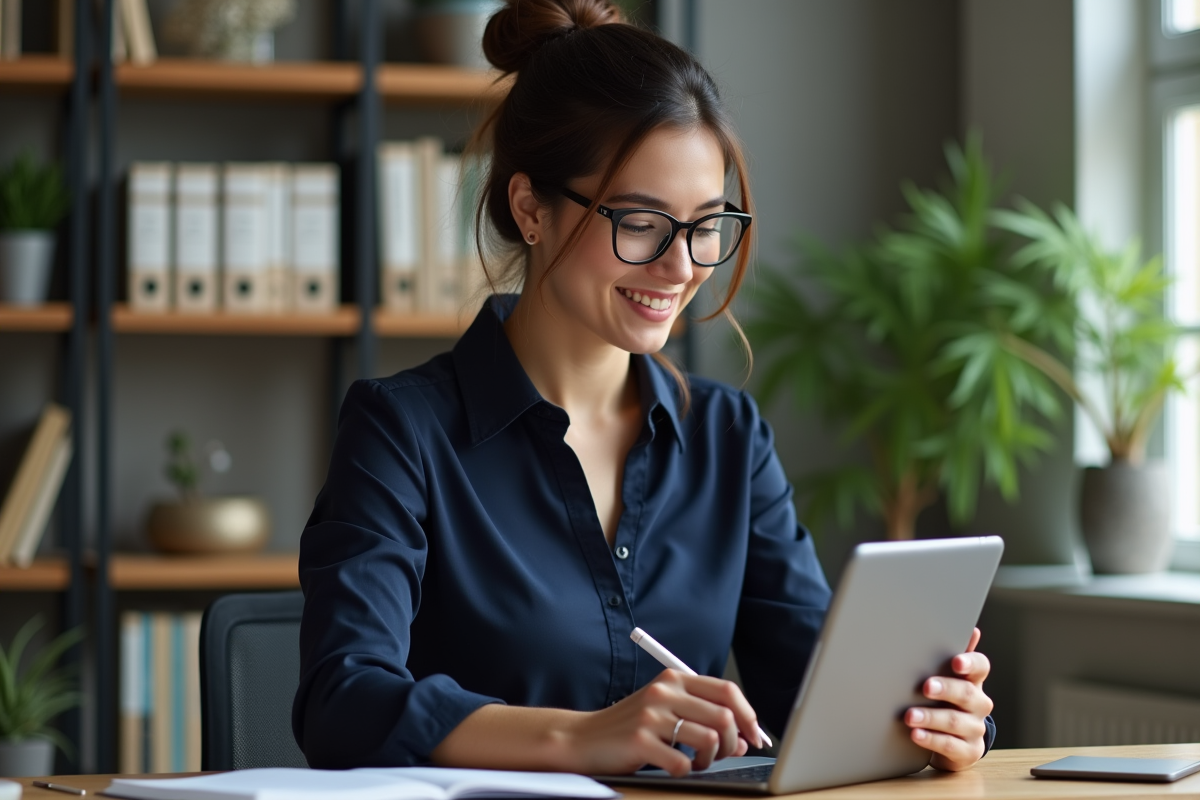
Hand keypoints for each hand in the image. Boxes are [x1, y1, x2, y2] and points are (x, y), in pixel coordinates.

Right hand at [559, 669, 762, 776]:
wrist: (583, 738)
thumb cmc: (629, 727)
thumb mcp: (667, 713)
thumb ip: (704, 719)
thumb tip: (744, 739)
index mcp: (673, 678)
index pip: (727, 690)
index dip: (748, 715)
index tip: (754, 736)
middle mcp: (664, 691)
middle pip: (723, 716)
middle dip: (731, 743)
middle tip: (720, 755)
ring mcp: (651, 715)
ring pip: (709, 739)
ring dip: (710, 759)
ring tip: (697, 762)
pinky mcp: (640, 740)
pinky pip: (683, 763)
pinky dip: (686, 771)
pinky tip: (673, 766)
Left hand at [904, 627, 992, 771]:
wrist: (953, 740)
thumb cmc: (945, 700)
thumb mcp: (946, 677)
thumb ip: (950, 653)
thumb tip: (970, 629)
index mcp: (973, 681)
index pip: (981, 667)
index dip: (970, 663)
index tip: (956, 661)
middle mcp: (978, 704)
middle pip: (967, 694)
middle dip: (945, 689)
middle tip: (925, 687)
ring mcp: (975, 728)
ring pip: (955, 721)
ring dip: (931, 717)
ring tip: (910, 716)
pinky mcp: (968, 751)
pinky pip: (950, 746)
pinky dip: (932, 740)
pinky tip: (916, 734)